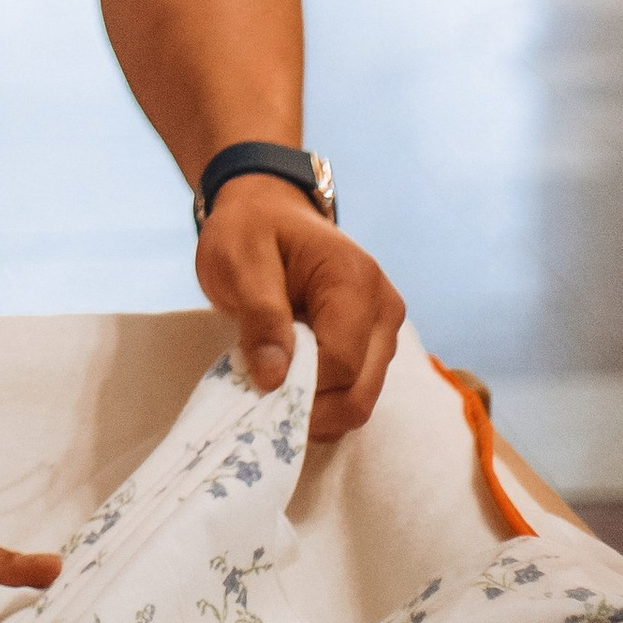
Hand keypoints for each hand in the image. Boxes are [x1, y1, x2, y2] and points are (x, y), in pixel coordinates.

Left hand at [194, 180, 405, 442]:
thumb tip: (275, 379)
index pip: (340, 362)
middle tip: (262, 398)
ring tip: (273, 386)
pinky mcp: (373, 346)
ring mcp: (383, 330)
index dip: (299, 387)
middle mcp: (384, 308)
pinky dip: (323, 404)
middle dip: (310, 409)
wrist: (267, 212)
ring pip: (360, 400)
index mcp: (355, 279)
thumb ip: (260, 315)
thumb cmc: (251, 229)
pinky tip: (290, 385)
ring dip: (316, 410)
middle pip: (359, 392)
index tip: (258, 384)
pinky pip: (354, 393)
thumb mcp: (239, 259)